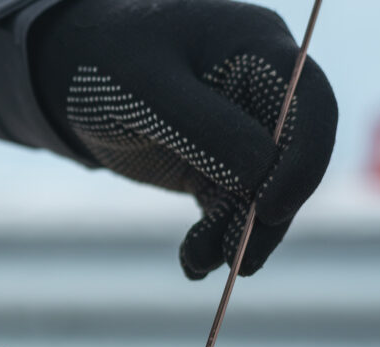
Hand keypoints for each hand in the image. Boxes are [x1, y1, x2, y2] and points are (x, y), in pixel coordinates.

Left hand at [31, 0, 337, 278]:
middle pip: (289, 160)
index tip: (271, 209)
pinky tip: (193, 263)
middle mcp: (261, 93)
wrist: (70, 71)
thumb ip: (205, 127)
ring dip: (236, 235)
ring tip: (197, 261)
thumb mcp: (148, 88)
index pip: (309, 106)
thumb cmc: (107, 60)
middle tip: (240, 260)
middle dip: (267, 214)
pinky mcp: (214, 165)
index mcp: (258, 50)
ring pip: (260, 194)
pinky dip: (213, 238)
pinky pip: (227, 209)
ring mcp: (239, 133)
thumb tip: (262, 175)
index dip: (303, 160)